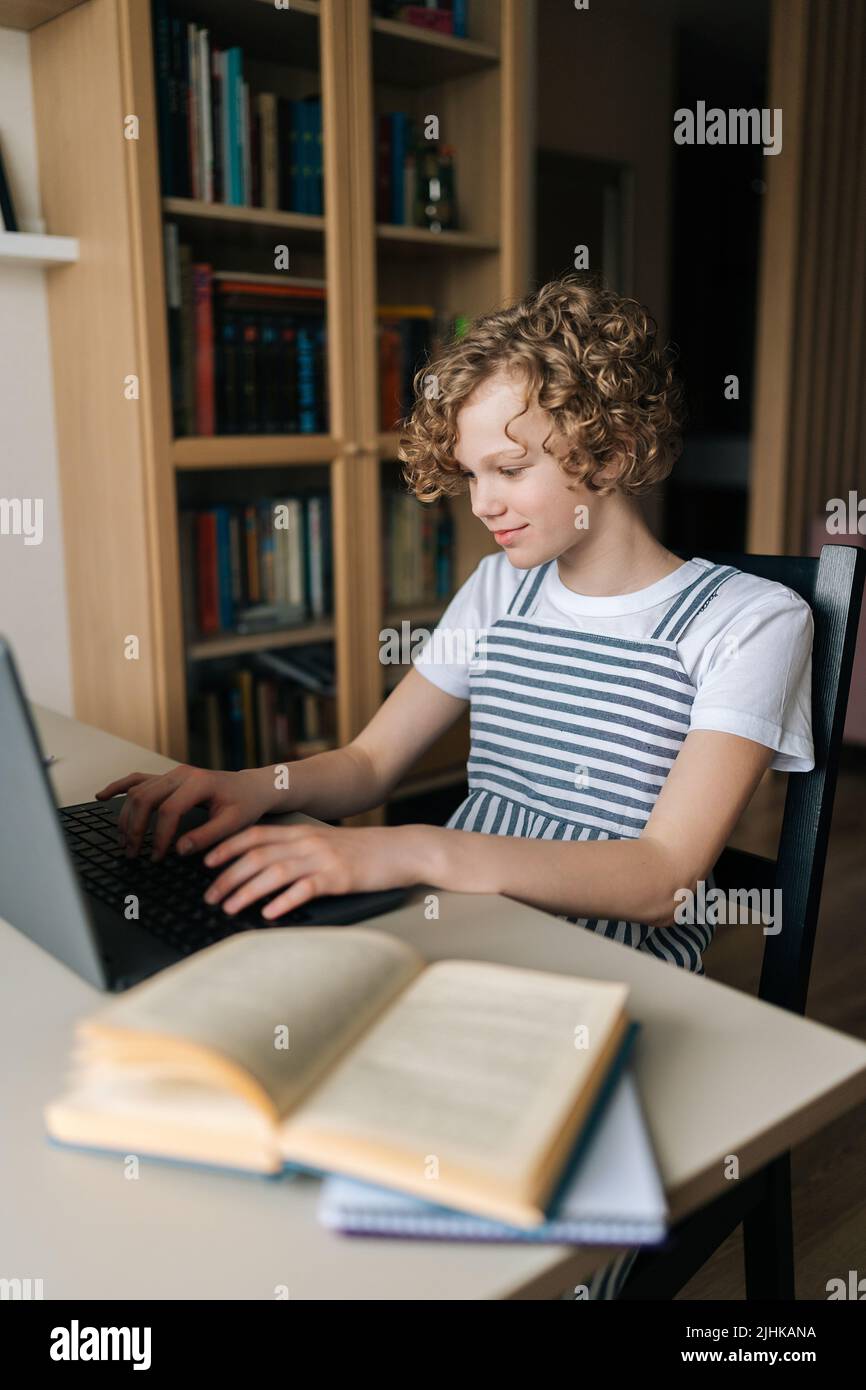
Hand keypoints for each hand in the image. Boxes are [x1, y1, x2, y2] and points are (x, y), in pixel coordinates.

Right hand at [93, 765, 276, 860]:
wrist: (251, 787)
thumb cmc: (245, 805)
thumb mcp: (234, 823)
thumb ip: (207, 836)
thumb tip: (179, 850)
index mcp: (198, 782)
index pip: (168, 810)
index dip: (159, 836)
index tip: (156, 857)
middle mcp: (181, 774)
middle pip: (145, 798)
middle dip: (135, 828)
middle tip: (133, 853)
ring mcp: (171, 773)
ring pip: (137, 792)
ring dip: (126, 817)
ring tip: (125, 843)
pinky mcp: (167, 777)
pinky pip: (137, 779)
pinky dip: (118, 787)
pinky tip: (101, 797)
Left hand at [201, 823, 421, 919]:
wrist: (402, 850)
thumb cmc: (364, 851)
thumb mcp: (327, 843)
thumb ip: (298, 850)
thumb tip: (267, 867)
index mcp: (302, 831)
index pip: (255, 834)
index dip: (227, 847)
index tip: (205, 862)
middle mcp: (308, 841)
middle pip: (257, 855)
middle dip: (228, 876)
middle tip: (210, 896)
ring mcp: (323, 859)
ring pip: (274, 872)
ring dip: (247, 891)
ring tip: (229, 907)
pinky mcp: (339, 877)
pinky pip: (305, 889)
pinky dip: (283, 901)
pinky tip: (269, 913)